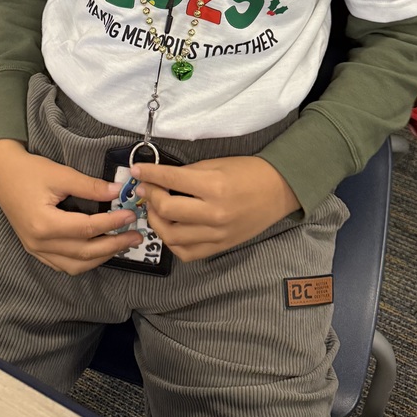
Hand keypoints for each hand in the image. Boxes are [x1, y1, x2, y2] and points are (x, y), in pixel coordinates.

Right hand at [0, 139, 142, 274]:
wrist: (2, 173)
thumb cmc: (30, 171)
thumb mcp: (61, 174)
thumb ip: (90, 186)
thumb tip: (118, 191)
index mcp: (45, 224)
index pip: (86, 229)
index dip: (112, 223)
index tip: (131, 215)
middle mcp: (39, 243)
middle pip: (84, 253)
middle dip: (114, 245)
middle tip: (136, 236)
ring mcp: (36, 250)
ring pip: (75, 265)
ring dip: (101, 257)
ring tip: (122, 244)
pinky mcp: (35, 249)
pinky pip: (63, 264)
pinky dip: (84, 261)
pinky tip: (99, 250)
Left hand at [131, 155, 300, 261]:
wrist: (278, 190)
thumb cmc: (249, 172)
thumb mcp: (217, 164)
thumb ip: (188, 173)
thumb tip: (161, 178)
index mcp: (213, 186)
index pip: (171, 179)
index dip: (149, 173)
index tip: (137, 170)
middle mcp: (214, 213)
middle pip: (167, 209)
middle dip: (150, 196)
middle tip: (147, 189)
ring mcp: (217, 234)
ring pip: (172, 235)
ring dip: (156, 221)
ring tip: (155, 209)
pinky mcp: (220, 246)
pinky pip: (188, 253)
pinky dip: (173, 242)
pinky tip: (171, 228)